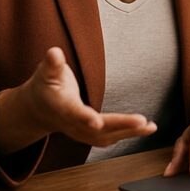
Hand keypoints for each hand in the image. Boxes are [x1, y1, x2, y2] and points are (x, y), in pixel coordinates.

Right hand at [0, 47, 156, 154]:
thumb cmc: (45, 86)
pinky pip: (110, 137)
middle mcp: (72, 124)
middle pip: (97, 129)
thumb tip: (54, 53)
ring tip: (150, 127)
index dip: (84, 118)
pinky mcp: (90, 135)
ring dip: (129, 133)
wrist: (38, 109)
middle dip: (120, 126)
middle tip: (142, 122)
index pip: (74, 113)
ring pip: (106, 137)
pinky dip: (127, 134)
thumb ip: (52, 64)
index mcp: (61, 107)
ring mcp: (81, 133)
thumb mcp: (46, 72)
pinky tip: (144, 129)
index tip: (96, 121)